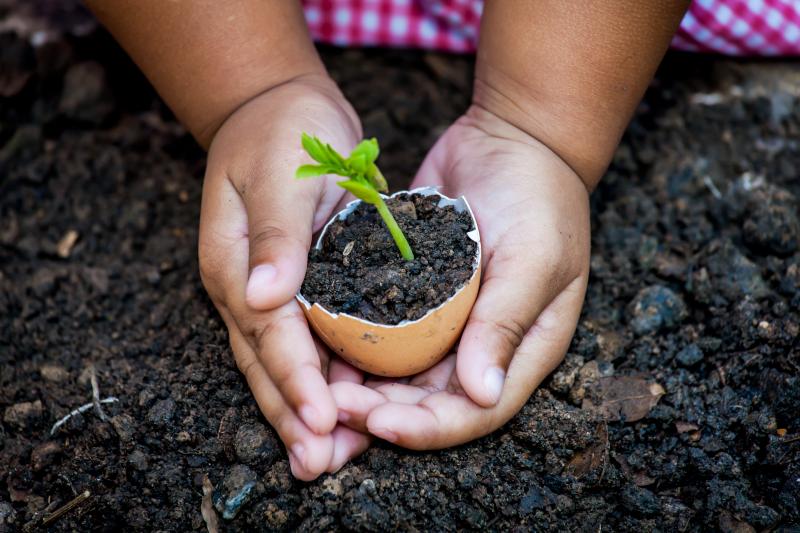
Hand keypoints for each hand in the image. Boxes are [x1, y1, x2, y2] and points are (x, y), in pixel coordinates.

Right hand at [198, 75, 370, 478]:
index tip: (322, 420)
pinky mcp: (295, 288)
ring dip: (303, 411)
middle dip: (292, 417)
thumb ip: (275, 235)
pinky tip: (345, 410)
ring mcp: (266, 292)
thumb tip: (262, 296)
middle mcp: (246, 288)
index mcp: (235, 265)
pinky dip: (322, 379)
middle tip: (318, 465)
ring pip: (282, 365)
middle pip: (266, 365)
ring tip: (327, 458)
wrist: (278, 110)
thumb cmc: (281, 131)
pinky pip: (306, 344)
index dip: (295, 378)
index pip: (269, 333)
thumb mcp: (281, 172)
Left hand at [332, 105, 590, 447]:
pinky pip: (379, 327)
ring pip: (398, 373)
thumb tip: (481, 393)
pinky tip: (316, 343)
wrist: (512, 138)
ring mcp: (445, 321)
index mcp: (520, 351)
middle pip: (428, 402)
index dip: (427, 429)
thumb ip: (506, 324)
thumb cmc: (539, 197)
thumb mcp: (533, 259)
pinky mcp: (412, 291)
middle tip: (331, 406)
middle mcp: (479, 346)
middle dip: (381, 413)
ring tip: (316, 388)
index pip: (475, 412)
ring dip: (360, 387)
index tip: (377, 424)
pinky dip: (351, 341)